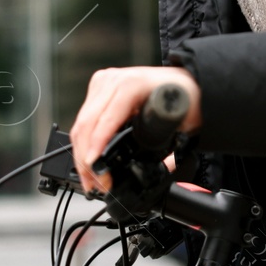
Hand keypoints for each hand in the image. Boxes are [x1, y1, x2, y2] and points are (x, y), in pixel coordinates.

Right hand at [69, 66, 201, 194]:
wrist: (184, 81)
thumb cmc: (185, 95)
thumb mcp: (184, 122)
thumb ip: (176, 149)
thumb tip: (162, 168)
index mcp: (131, 85)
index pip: (105, 119)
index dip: (96, 146)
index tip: (94, 168)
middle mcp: (113, 81)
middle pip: (86, 123)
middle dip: (85, 159)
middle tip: (93, 184)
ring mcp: (103, 84)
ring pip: (80, 123)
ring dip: (80, 154)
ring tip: (89, 179)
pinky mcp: (98, 90)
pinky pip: (83, 119)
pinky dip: (83, 142)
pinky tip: (87, 160)